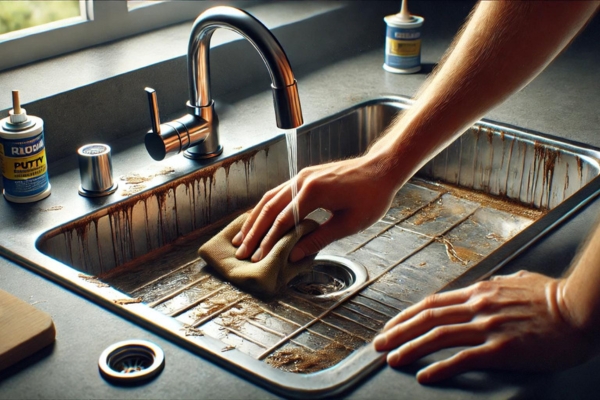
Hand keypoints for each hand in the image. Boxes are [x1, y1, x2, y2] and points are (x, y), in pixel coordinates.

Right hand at [232, 154, 402, 261]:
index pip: (282, 221)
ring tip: (242, 238)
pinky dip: (265, 208)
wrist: (382, 169)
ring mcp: (302, 176)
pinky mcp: (305, 176)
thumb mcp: (348, 223)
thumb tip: (293, 255)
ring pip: (270, 198)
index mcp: (313, 192)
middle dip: (253, 232)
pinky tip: (259, 219)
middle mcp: (302, 180)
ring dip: (254, 219)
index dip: (268, 241)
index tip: (257, 258)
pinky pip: (278, 192)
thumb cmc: (372, 196)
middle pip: (269, 208)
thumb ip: (319, 239)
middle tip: (241, 252)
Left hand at [374, 270, 594, 383]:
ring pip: (438, 337)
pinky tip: (424, 375)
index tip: (392, 325)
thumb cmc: (554, 296)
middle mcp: (478, 305)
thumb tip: (496, 282)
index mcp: (480, 291)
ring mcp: (488, 326)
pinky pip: (463, 358)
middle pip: (427, 318)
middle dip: (398, 331)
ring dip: (410, 348)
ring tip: (391, 359)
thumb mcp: (521, 281)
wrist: (580, 309)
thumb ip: (501, 283)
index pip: (433, 303)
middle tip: (379, 344)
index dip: (407, 315)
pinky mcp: (502, 348)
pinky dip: (440, 367)